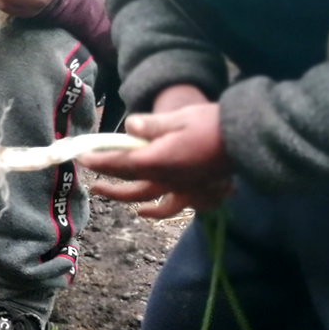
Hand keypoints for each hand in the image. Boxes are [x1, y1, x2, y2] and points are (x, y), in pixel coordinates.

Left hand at [79, 90, 232, 218]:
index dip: (100, 161)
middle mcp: (166, 178)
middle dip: (106, 180)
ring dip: (123, 197)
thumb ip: (151, 125)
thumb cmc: (212, 123)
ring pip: (146, 198)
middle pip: (129, 183)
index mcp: (158, 160)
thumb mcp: (179, 117)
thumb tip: (129, 128)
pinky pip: (170, 207)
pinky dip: (156, 212)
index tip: (82, 157)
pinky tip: (145, 211)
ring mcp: (180, 187)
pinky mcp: (194, 191)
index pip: (121, 163)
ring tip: (105, 192)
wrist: (246, 138)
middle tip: (89, 177)